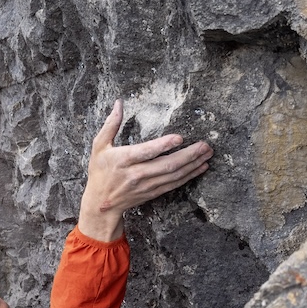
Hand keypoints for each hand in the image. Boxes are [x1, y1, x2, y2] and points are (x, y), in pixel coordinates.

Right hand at [78, 100, 212, 241]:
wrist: (101, 204)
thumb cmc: (100, 172)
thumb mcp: (99, 146)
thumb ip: (110, 125)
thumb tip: (119, 103)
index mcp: (124, 160)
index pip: (146, 152)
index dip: (163, 145)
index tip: (179, 138)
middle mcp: (136, 174)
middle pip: (167, 165)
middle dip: (189, 155)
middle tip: (205, 145)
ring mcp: (146, 185)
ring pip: (174, 175)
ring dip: (193, 165)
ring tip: (208, 154)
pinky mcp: (152, 193)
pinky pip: (174, 184)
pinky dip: (189, 176)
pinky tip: (201, 167)